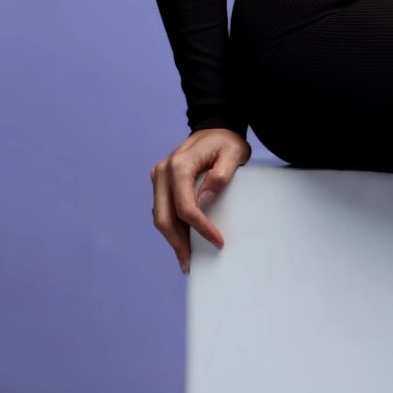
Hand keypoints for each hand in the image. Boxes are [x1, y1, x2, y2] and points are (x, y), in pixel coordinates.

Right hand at [150, 127, 251, 273]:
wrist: (214, 128)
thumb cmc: (226, 142)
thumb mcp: (234, 153)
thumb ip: (221, 175)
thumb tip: (204, 201)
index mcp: (179, 165)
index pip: (185, 206)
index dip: (200, 227)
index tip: (217, 241)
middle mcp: (163, 172)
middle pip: (164, 216)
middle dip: (177, 243)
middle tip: (190, 265)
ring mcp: (159, 177)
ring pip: (160, 216)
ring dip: (172, 239)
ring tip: (186, 260)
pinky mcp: (161, 183)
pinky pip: (163, 210)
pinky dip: (171, 228)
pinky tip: (182, 242)